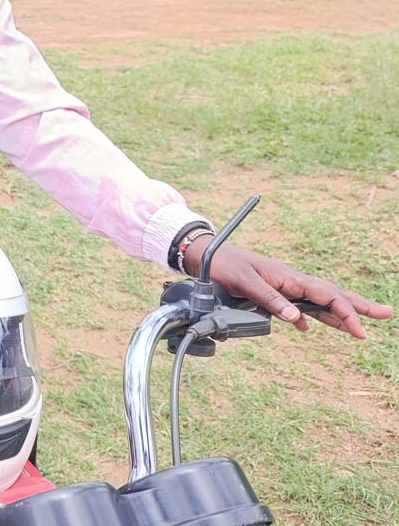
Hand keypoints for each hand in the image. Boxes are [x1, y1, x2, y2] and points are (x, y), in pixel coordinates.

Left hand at [182, 237, 392, 338]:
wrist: (204, 254)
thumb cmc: (223, 264)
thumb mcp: (244, 281)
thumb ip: (270, 299)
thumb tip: (296, 319)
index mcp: (288, 276)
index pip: (326, 294)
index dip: (346, 312)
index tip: (359, 331)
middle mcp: (290, 280)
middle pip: (331, 293)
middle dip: (358, 306)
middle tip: (384, 314)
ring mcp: (282, 285)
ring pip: (317, 300)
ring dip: (338, 312)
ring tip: (358, 324)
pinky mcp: (271, 291)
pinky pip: (296, 304)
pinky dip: (307, 315)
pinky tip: (308, 327)